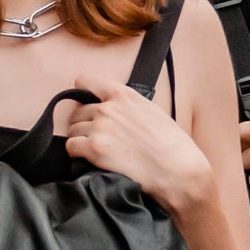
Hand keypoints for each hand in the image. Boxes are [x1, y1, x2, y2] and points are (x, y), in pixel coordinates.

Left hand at [63, 82, 211, 214]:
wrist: (177, 169)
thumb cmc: (171, 144)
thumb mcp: (151, 111)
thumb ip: (127, 106)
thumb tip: (113, 111)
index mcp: (123, 94)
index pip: (85, 81)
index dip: (82, 93)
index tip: (84, 103)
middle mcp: (108, 108)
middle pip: (77, 111)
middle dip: (83, 122)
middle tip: (95, 136)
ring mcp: (99, 128)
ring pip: (73, 130)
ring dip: (80, 139)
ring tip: (96, 150)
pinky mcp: (94, 149)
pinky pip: (71, 146)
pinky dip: (77, 153)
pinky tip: (90, 159)